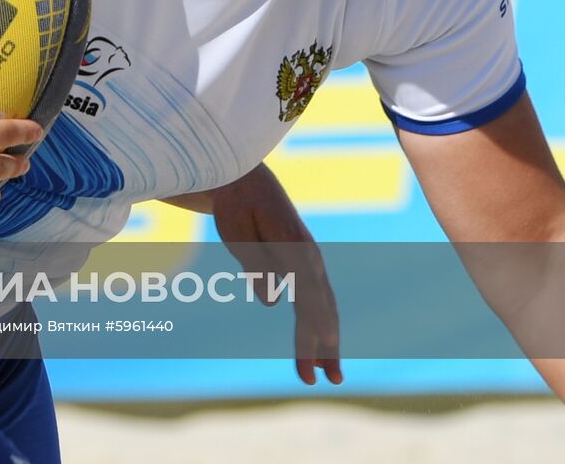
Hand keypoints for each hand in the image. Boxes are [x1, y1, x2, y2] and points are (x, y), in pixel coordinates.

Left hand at [211, 164, 342, 385]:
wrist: (246, 183)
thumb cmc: (236, 206)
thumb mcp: (236, 233)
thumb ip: (255, 266)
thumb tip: (273, 301)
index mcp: (294, 248)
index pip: (307, 297)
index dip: (310, 331)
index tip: (314, 360)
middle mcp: (309, 257)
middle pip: (321, 309)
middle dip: (322, 348)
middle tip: (316, 382)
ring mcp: (311, 261)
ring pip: (325, 308)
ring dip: (327, 344)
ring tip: (329, 377)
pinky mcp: (305, 266)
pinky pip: (316, 301)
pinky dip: (320, 327)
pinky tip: (319, 350)